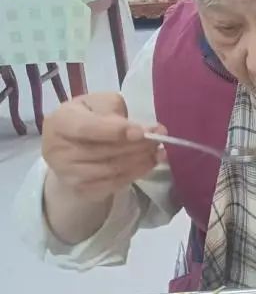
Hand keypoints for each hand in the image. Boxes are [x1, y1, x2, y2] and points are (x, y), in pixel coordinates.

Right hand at [42, 92, 165, 201]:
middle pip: (103, 151)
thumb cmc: (87, 116)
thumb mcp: (97, 102)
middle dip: (137, 145)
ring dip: (140, 160)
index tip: (141, 131)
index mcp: (60, 122)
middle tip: (159, 137)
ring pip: (111, 170)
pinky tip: (149, 163)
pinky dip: (136, 173)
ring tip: (159, 150)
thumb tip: (138, 130)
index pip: (87, 128)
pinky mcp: (81, 190)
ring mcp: (69, 174)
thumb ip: (113, 110)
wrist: (70, 144)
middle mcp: (58, 151)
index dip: (115, 131)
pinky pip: (114, 184)